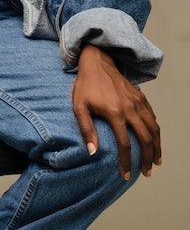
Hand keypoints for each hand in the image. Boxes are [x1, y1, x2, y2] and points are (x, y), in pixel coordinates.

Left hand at [71, 43, 161, 180]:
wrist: (97, 61)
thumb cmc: (85, 84)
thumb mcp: (79, 106)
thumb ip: (86, 129)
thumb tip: (92, 152)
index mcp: (114, 112)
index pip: (125, 144)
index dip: (127, 162)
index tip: (125, 175)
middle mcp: (130, 108)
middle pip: (145, 139)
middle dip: (147, 159)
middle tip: (146, 172)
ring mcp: (137, 101)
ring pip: (154, 128)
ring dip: (157, 146)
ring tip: (156, 160)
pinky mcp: (140, 96)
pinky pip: (152, 116)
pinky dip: (155, 130)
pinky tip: (153, 139)